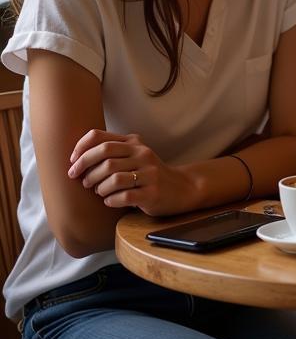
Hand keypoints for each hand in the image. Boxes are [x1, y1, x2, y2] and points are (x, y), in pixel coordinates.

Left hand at [68, 129, 194, 216]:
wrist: (181, 188)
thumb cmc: (148, 174)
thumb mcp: (134, 156)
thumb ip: (112, 152)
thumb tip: (76, 158)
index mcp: (134, 142)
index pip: (101, 137)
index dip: (81, 148)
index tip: (72, 162)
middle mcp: (143, 154)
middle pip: (105, 155)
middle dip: (85, 169)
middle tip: (81, 181)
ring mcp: (149, 173)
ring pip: (113, 177)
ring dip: (99, 187)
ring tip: (99, 192)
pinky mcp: (152, 192)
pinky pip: (124, 196)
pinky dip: (111, 200)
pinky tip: (110, 201)